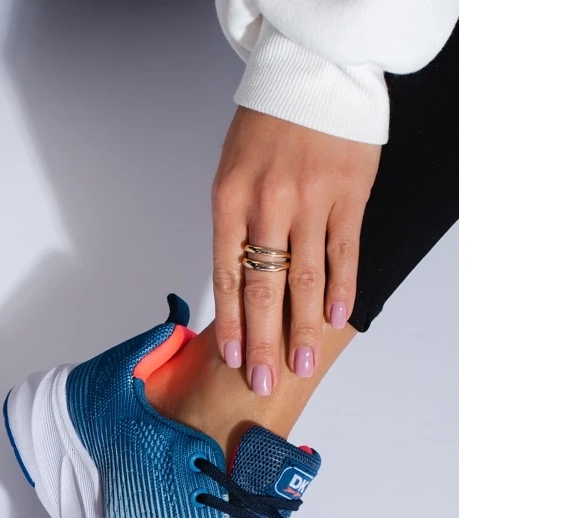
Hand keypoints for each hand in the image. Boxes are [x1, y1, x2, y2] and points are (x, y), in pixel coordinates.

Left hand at [211, 107, 380, 391]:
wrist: (311, 74)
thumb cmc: (265, 131)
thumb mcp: (231, 176)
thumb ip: (235, 231)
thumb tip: (238, 293)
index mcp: (229, 202)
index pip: (227, 277)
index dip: (232, 324)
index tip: (235, 362)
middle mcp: (268, 204)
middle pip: (264, 288)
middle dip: (264, 343)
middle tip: (265, 384)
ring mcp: (311, 199)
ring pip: (306, 278)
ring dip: (303, 328)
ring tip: (300, 365)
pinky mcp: (349, 192)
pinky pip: (344, 250)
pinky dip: (340, 288)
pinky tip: (333, 320)